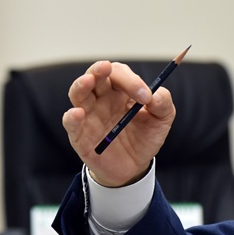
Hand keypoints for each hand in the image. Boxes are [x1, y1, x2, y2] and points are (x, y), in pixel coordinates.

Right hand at [62, 60, 176, 186]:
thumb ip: (163, 104)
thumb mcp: (161, 121)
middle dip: (99, 70)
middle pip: (94, 76)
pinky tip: (78, 113)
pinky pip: (70, 123)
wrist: (135, 167)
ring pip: (78, 94)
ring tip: (88, 80)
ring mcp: (88, 115)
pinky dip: (71, 117)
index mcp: (120, 91)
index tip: (146, 96)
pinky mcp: (80, 135)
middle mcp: (101, 99)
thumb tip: (155, 94)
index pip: (119, 74)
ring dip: (81, 85)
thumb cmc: (145, 138)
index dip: (131, 80)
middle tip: (106, 67)